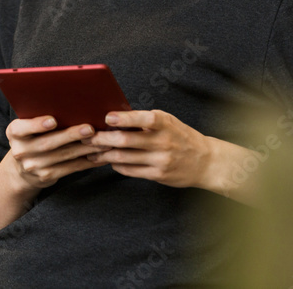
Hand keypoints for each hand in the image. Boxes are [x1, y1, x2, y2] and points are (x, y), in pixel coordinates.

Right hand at [5, 115, 106, 190]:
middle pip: (48, 143)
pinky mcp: (46, 176)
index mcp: (14, 133)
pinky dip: (87, 161)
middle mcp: (20, 151)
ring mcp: (33, 166)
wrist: (22, 168)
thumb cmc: (31, 137)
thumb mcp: (26, 127)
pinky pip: (70, 168)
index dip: (37, 125)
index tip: (53, 120)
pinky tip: (99, 155)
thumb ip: (38, 117)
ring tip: (103, 141)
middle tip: (90, 129)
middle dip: (71, 135)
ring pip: (63, 155)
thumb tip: (70, 104)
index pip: (22, 128)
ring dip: (85, 148)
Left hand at [85, 110, 212, 188]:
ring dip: (104, 154)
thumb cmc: (181, 136)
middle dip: (102, 139)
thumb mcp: (168, 122)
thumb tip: (115, 117)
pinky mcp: (158, 175)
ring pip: (124, 157)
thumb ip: (145, 120)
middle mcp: (163, 142)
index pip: (144, 119)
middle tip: (87, 137)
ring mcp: (160, 160)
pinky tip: (108, 161)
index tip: (108, 117)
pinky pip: (130, 170)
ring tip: (91, 151)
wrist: (205, 162)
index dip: (125, 118)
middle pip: (126, 140)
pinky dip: (116, 165)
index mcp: (165, 124)